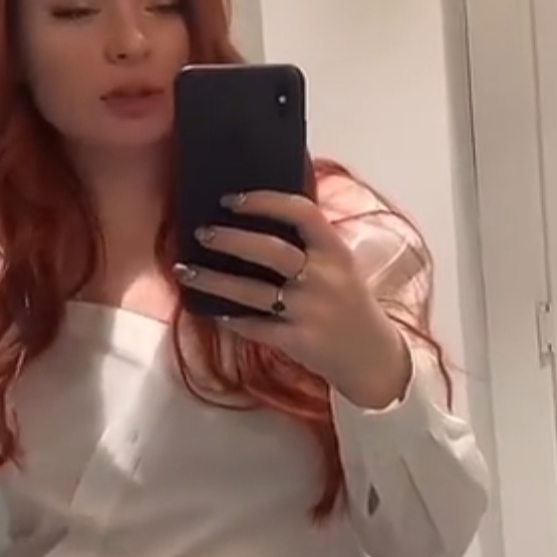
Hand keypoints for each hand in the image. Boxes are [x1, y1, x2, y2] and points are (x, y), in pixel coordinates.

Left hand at [174, 190, 411, 408]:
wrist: (371, 357)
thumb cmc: (348, 304)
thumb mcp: (340, 266)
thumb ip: (310, 244)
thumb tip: (260, 214)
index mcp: (335, 251)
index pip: (301, 213)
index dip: (264, 201)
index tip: (230, 199)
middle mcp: (324, 278)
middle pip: (271, 251)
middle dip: (230, 239)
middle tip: (201, 233)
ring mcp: (310, 311)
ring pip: (253, 292)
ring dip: (214, 281)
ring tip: (185, 271)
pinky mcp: (298, 341)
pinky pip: (255, 326)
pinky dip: (230, 318)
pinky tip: (210, 310)